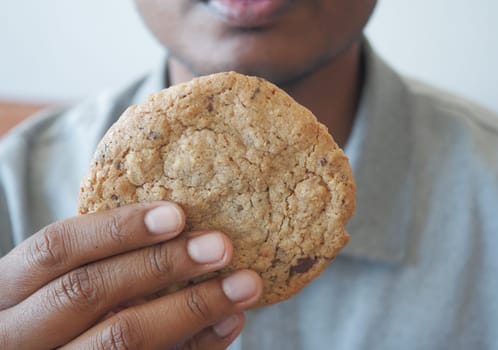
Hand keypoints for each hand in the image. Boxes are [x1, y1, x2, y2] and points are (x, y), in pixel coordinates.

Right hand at [0, 202, 262, 348]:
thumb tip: (179, 222)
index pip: (57, 248)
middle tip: (222, 245)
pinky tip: (229, 323)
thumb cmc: (51, 312)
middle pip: (89, 292)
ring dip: (192, 308)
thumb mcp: (51, 284)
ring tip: (244, 285)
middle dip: (162, 265)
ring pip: (122, 339)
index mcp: (6, 290)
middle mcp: (17, 335)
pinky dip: (196, 347)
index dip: (117, 229)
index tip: (178, 213)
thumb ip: (94, 261)